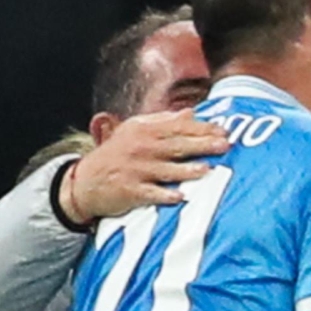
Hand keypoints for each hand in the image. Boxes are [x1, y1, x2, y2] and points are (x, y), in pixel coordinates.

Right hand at [59, 112, 229, 224]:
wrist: (85, 181)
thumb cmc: (115, 154)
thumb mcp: (134, 131)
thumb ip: (163, 121)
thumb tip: (190, 113)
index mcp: (144, 131)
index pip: (178, 127)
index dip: (202, 128)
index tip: (222, 129)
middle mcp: (142, 149)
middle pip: (177, 146)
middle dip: (202, 145)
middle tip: (225, 146)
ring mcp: (136, 171)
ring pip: (167, 170)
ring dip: (187, 171)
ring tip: (207, 170)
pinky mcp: (131, 191)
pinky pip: (151, 194)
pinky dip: (165, 196)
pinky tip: (180, 197)